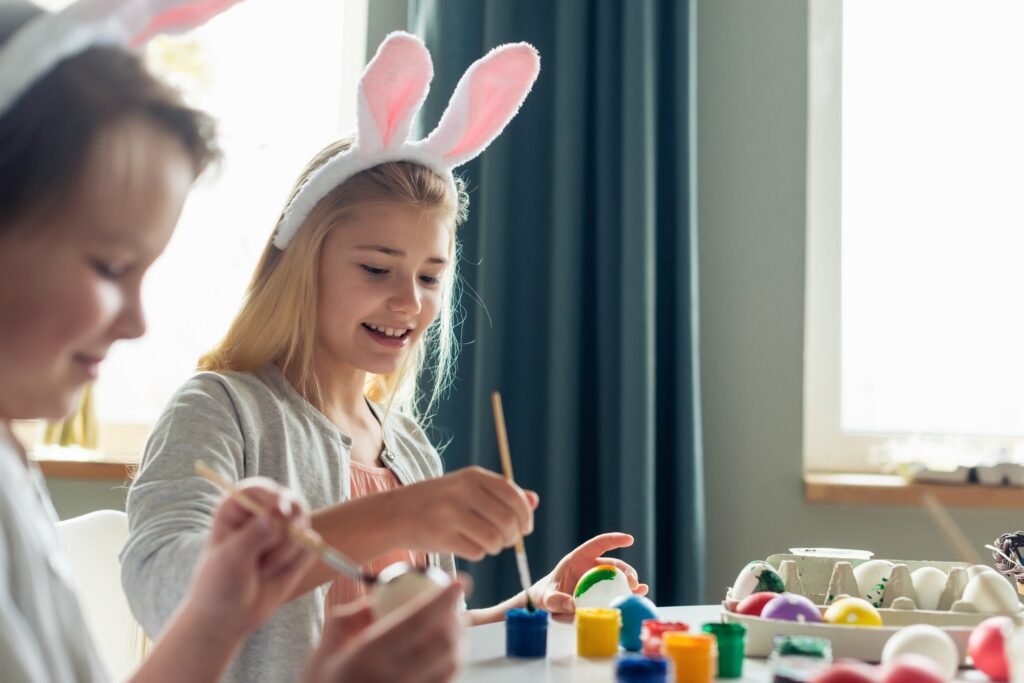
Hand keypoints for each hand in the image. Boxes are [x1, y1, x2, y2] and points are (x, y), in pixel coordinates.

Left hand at [182, 477, 315, 637]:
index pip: (259, 490)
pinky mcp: (298, 547)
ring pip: (303, 527)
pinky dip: (298, 563)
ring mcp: (282, 530)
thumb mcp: (230, 560)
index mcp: (237, 508)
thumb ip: (251, 537)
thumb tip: (273, 519)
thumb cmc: (219, 584)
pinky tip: (277, 575)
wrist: (229, 616)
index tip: (280, 511)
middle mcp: (262, 513)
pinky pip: (311, 547)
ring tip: (263, 571)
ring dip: (286, 553)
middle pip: (291, 502)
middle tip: (271, 553)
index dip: (273, 496)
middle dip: (286, 531)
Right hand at [304, 575, 469, 682]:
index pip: (416, 620)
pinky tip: (443, 651)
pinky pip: (444, 682)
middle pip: (443, 643)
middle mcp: (393, 679)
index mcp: (367, 657)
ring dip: (459, 640)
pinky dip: (451, 662)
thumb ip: (353, 615)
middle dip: (456, 618)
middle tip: (455, 601)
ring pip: (451, 665)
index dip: (443, 598)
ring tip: (452, 624)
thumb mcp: (327, 647)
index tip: (460, 580)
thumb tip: (380, 593)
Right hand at [394, 466, 537, 559]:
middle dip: (511, 536)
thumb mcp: (469, 489)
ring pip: (495, 539)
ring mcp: (450, 513)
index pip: (513, 495)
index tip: (525, 527)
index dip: (525, 514)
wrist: (396, 513)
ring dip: (495, 547)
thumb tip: (534, 501)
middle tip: (504, 540)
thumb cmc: (439, 502)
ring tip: (485, 543)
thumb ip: (502, 494)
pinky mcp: (440, 535)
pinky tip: (466, 545)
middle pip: (507, 521)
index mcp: (473, 476)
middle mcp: (462, 491)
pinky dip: (478, 554)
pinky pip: (476, 552)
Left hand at [529, 533, 648, 619]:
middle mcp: (589, 567)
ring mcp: (596, 580)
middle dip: (626, 570)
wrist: (545, 604)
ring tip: (640, 590)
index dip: (613, 540)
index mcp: (576, 560)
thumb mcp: (546, 597)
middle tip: (633, 583)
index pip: (597, 545)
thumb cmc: (544, 595)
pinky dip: (627, 593)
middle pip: (612, 564)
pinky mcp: (600, 593)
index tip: (629, 539)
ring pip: (617, 577)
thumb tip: (572, 606)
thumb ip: (555, 600)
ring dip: (630, 583)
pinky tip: (640, 595)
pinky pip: (616, 591)